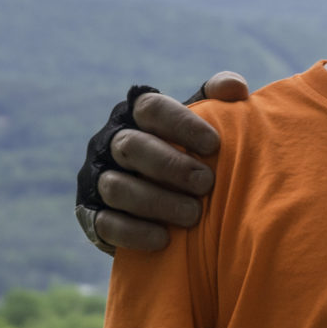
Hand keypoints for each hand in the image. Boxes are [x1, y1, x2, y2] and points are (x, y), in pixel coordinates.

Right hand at [74, 73, 246, 252]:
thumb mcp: (200, 129)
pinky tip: (164, 239)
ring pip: (116, 186)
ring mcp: (96, 179)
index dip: (181, 124)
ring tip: (193, 215)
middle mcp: (110, 143)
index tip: (214, 145)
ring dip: (157, 201)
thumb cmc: (188, 157)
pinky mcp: (91, 216)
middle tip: (206, 183)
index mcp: (136, 116)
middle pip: (131, 146)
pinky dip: (135, 232)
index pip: (151, 107)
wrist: (162, 209)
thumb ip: (217, 102)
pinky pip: (105, 223)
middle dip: (171, 165)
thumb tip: (235, 88)